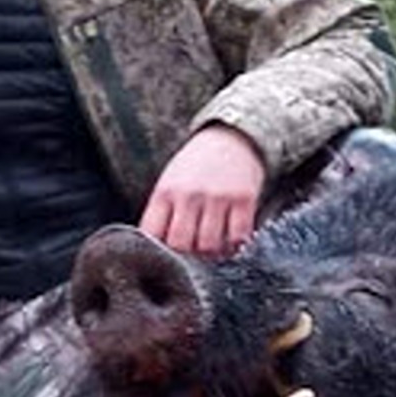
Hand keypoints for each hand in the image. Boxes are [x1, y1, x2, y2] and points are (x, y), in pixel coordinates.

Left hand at [139, 125, 265, 256]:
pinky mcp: (243, 199)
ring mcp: (217, 197)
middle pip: (181, 244)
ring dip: (210, 255)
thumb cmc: (194, 169)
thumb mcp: (168, 184)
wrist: (230, 139)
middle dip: (185, 257)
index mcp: (165, 192)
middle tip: (193, 257)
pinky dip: (235, 247)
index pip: (152, 234)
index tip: (166, 256)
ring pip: (209, 246)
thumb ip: (161, 214)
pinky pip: (238, 237)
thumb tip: (154, 252)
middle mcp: (189, 195)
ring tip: (212, 250)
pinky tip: (231, 243)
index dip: (157, 252)